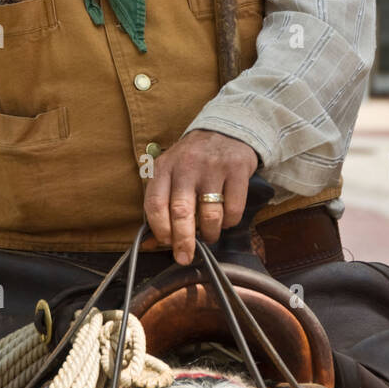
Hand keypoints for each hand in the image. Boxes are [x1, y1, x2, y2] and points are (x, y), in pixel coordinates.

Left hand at [142, 129, 258, 264]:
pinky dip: (229, 222)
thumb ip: (161, 202)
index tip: (166, 242)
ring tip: (209, 236)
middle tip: (185, 257)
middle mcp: (187, 165)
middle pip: (181, 212)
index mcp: (165, 166)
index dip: (159, 229)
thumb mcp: (171, 171)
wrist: (226, 130)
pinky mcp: (237, 169)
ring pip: (209, 214)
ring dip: (209, 233)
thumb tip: (151, 243)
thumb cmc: (193, 159)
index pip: (155, 203)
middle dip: (183, 241)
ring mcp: (213, 166)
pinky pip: (233, 208)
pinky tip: (225, 220)